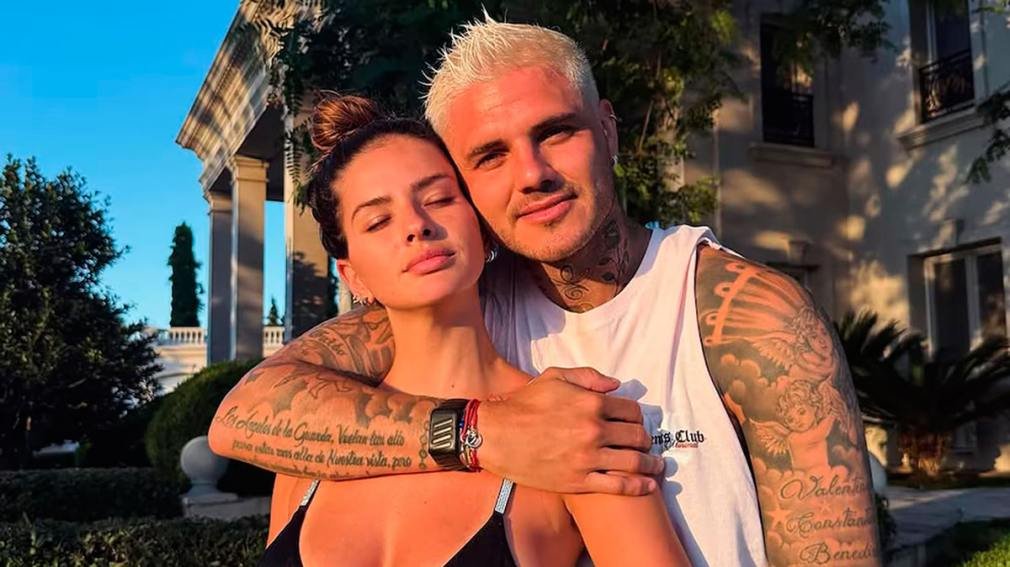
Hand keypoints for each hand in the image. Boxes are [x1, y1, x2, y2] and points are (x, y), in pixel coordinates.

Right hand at [478, 367, 663, 495]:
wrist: (496, 435)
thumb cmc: (524, 404)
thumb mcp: (554, 377)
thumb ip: (588, 377)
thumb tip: (616, 385)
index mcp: (591, 403)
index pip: (632, 411)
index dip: (638, 416)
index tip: (636, 422)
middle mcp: (594, 430)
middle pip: (637, 436)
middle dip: (645, 439)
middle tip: (644, 443)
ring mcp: (588, 457)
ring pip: (634, 461)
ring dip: (650, 463)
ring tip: (656, 466)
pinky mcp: (579, 480)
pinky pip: (618, 486)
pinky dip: (639, 486)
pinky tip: (649, 486)